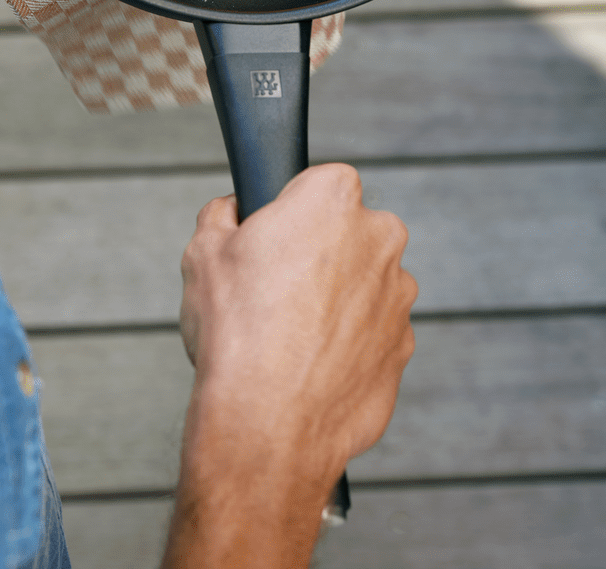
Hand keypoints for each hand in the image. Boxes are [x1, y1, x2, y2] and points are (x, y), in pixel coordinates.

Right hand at [181, 163, 415, 468]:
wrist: (266, 424)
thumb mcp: (202, 253)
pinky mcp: (403, 348)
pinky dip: (348, 342)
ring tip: (287, 333)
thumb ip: (222, 214)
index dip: (290, 206)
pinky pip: (372, 331)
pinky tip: (308, 363)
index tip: (270, 234)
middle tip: (274, 284)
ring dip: (336, 298)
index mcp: (333, 199)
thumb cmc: (238, 333)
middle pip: (348, 230)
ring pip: (364, 282)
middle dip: (319, 250)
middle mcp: (378, 239)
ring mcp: (398, 296)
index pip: (320, 180)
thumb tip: (230, 212)